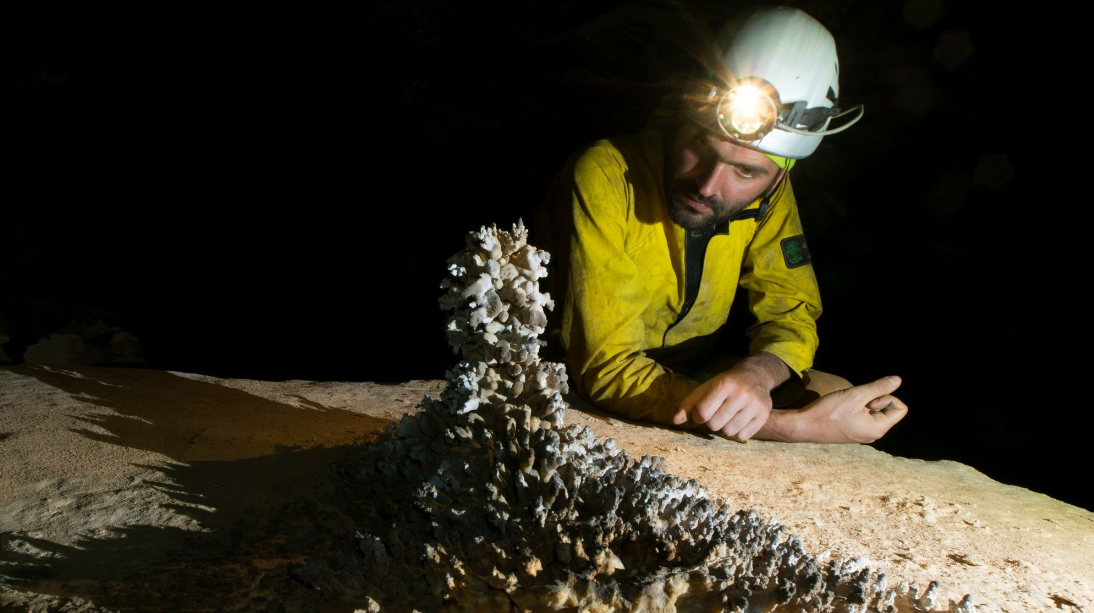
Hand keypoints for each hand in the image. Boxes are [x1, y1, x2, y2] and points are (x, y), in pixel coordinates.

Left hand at [673, 365, 778, 440]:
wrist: (756, 376)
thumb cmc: (726, 383)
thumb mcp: (706, 387)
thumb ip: (689, 404)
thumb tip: (675, 421)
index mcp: (724, 385)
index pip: (703, 412)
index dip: (699, 416)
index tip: (702, 413)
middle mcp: (741, 394)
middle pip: (715, 425)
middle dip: (712, 422)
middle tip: (718, 414)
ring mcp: (754, 405)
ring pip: (729, 432)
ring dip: (725, 428)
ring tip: (729, 416)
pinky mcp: (763, 415)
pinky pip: (743, 436)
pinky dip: (738, 432)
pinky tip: (740, 420)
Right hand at [790, 376, 907, 442]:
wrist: (805, 426)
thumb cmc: (830, 411)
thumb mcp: (856, 395)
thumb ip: (878, 387)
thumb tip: (898, 380)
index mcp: (878, 428)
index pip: (900, 408)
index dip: (886, 397)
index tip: (867, 399)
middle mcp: (874, 434)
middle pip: (888, 410)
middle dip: (875, 400)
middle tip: (855, 401)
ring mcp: (863, 434)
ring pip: (875, 412)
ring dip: (864, 403)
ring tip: (847, 405)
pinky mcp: (854, 432)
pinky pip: (864, 417)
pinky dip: (857, 409)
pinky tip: (842, 409)